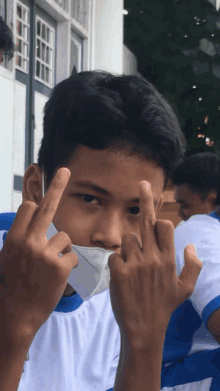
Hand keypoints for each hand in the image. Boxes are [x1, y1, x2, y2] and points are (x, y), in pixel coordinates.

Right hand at [0, 168, 77, 342]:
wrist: (16, 314)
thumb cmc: (12, 285)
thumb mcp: (7, 257)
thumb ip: (19, 237)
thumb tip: (30, 215)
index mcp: (14, 238)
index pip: (29, 208)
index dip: (37, 206)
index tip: (43, 191)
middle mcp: (28, 241)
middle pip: (46, 207)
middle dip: (56, 186)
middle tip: (65, 170)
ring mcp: (45, 253)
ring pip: (65, 238)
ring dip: (62, 250)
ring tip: (50, 267)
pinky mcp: (60, 266)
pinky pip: (72, 256)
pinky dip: (68, 265)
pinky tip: (57, 277)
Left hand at [108, 181, 202, 349]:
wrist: (143, 328)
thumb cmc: (164, 306)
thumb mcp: (185, 288)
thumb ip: (192, 265)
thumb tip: (190, 244)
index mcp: (169, 259)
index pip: (165, 226)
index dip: (160, 219)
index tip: (157, 211)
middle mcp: (153, 258)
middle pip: (147, 221)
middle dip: (146, 199)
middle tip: (143, 182)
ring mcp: (135, 264)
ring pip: (126, 239)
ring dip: (128, 248)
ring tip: (132, 266)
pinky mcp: (118, 272)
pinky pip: (114, 256)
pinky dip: (116, 263)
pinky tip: (122, 276)